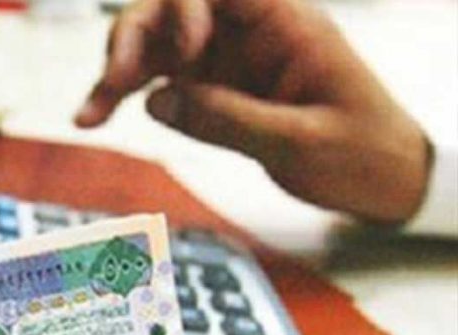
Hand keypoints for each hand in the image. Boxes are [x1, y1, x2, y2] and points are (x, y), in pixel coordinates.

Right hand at [75, 0, 430, 224]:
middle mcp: (247, 30)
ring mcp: (225, 58)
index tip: (183, 56)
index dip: (184, 8)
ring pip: (153, 44)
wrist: (384, 180)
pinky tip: (94, 118)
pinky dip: (122, 97)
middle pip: (171, 9)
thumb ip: (229, 119)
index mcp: (284, 21)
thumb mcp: (301, 141)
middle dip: (132, 38)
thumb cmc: (361, 152)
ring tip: (87, 116)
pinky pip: (156, 80)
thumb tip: (156, 101)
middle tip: (113, 83)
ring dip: (114, 71)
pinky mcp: (210, 88)